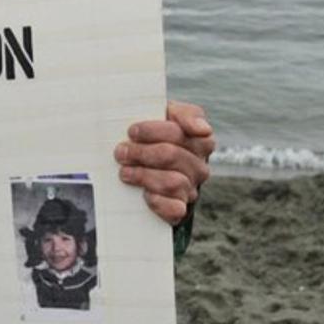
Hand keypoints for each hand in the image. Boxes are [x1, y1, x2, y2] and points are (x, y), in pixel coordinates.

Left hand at [115, 100, 214, 224]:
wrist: (148, 168)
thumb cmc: (156, 139)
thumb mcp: (166, 117)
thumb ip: (183, 114)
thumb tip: (202, 128)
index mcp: (200, 140)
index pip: (179, 132)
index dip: (153, 131)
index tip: (132, 131)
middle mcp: (200, 166)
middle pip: (171, 155)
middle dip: (141, 152)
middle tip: (121, 152)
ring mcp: (192, 189)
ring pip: (172, 182)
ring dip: (144, 175)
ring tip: (124, 171)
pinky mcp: (181, 210)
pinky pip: (175, 209)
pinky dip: (158, 202)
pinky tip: (144, 194)